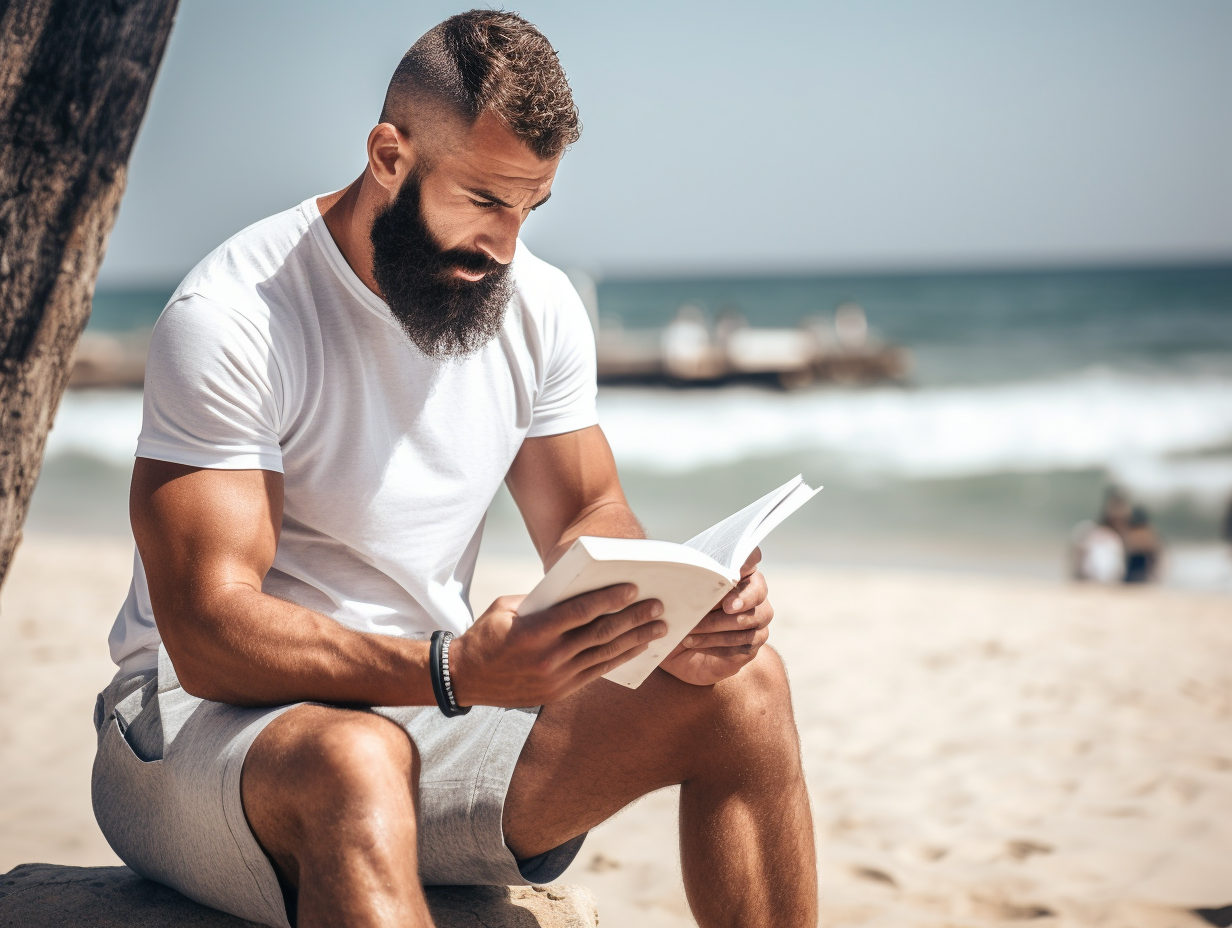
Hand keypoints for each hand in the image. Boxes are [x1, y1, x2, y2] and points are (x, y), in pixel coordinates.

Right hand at [449, 585, 666, 707]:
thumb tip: (578, 590)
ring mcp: (556, 678)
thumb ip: (542, 600)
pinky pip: (597, 672)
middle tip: (658, 606)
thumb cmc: (486, 635)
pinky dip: (620, 658)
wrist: (465, 679)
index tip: (632, 588)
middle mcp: (548, 658)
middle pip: (600, 633)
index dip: (608, 599)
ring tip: (658, 628)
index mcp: (533, 632)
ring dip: (635, 639)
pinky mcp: (560, 691)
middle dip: (633, 618)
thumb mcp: (506, 608)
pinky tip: (637, 647)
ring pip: (604, 654)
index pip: (579, 612)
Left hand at [659, 547, 772, 685]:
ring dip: (717, 629)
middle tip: (726, 607)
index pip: (751, 557)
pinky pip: (743, 645)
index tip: (735, 570)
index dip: (748, 560)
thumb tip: (689, 569)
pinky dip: (716, 645)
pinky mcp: (753, 642)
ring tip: (689, 632)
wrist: (679, 642)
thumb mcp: (679, 590)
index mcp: (736, 571)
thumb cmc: (680, 607)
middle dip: (742, 600)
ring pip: (749, 621)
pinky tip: (695, 643)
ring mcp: (758, 618)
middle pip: (758, 593)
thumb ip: (689, 577)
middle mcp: (754, 592)